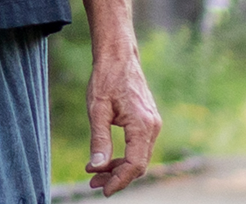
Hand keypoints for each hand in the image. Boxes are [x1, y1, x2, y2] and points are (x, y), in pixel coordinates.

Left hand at [85, 50, 161, 195]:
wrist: (118, 55)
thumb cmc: (106, 78)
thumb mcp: (97, 108)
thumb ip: (99, 139)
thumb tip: (97, 166)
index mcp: (142, 126)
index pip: (135, 165)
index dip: (119, 180)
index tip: (103, 190)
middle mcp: (152, 127)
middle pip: (137, 164)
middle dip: (116, 176)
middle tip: (93, 182)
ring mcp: (152, 124)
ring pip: (138, 156)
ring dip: (118, 167)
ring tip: (95, 171)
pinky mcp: (148, 121)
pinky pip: (138, 146)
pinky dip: (123, 155)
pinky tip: (106, 158)